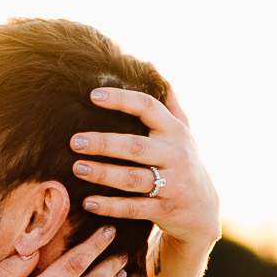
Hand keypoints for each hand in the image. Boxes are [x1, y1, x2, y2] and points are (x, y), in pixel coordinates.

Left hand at [71, 84, 220, 256]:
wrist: (203, 211)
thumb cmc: (183, 162)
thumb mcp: (181, 131)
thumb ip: (167, 101)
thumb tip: (151, 66)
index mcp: (175, 131)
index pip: (148, 107)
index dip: (121, 99)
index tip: (93, 95)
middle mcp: (175, 155)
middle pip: (135, 147)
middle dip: (103, 144)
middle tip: (74, 141)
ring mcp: (172, 184)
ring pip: (132, 179)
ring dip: (103, 174)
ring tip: (77, 168)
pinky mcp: (165, 210)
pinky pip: (133, 208)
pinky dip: (110, 206)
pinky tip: (88, 202)